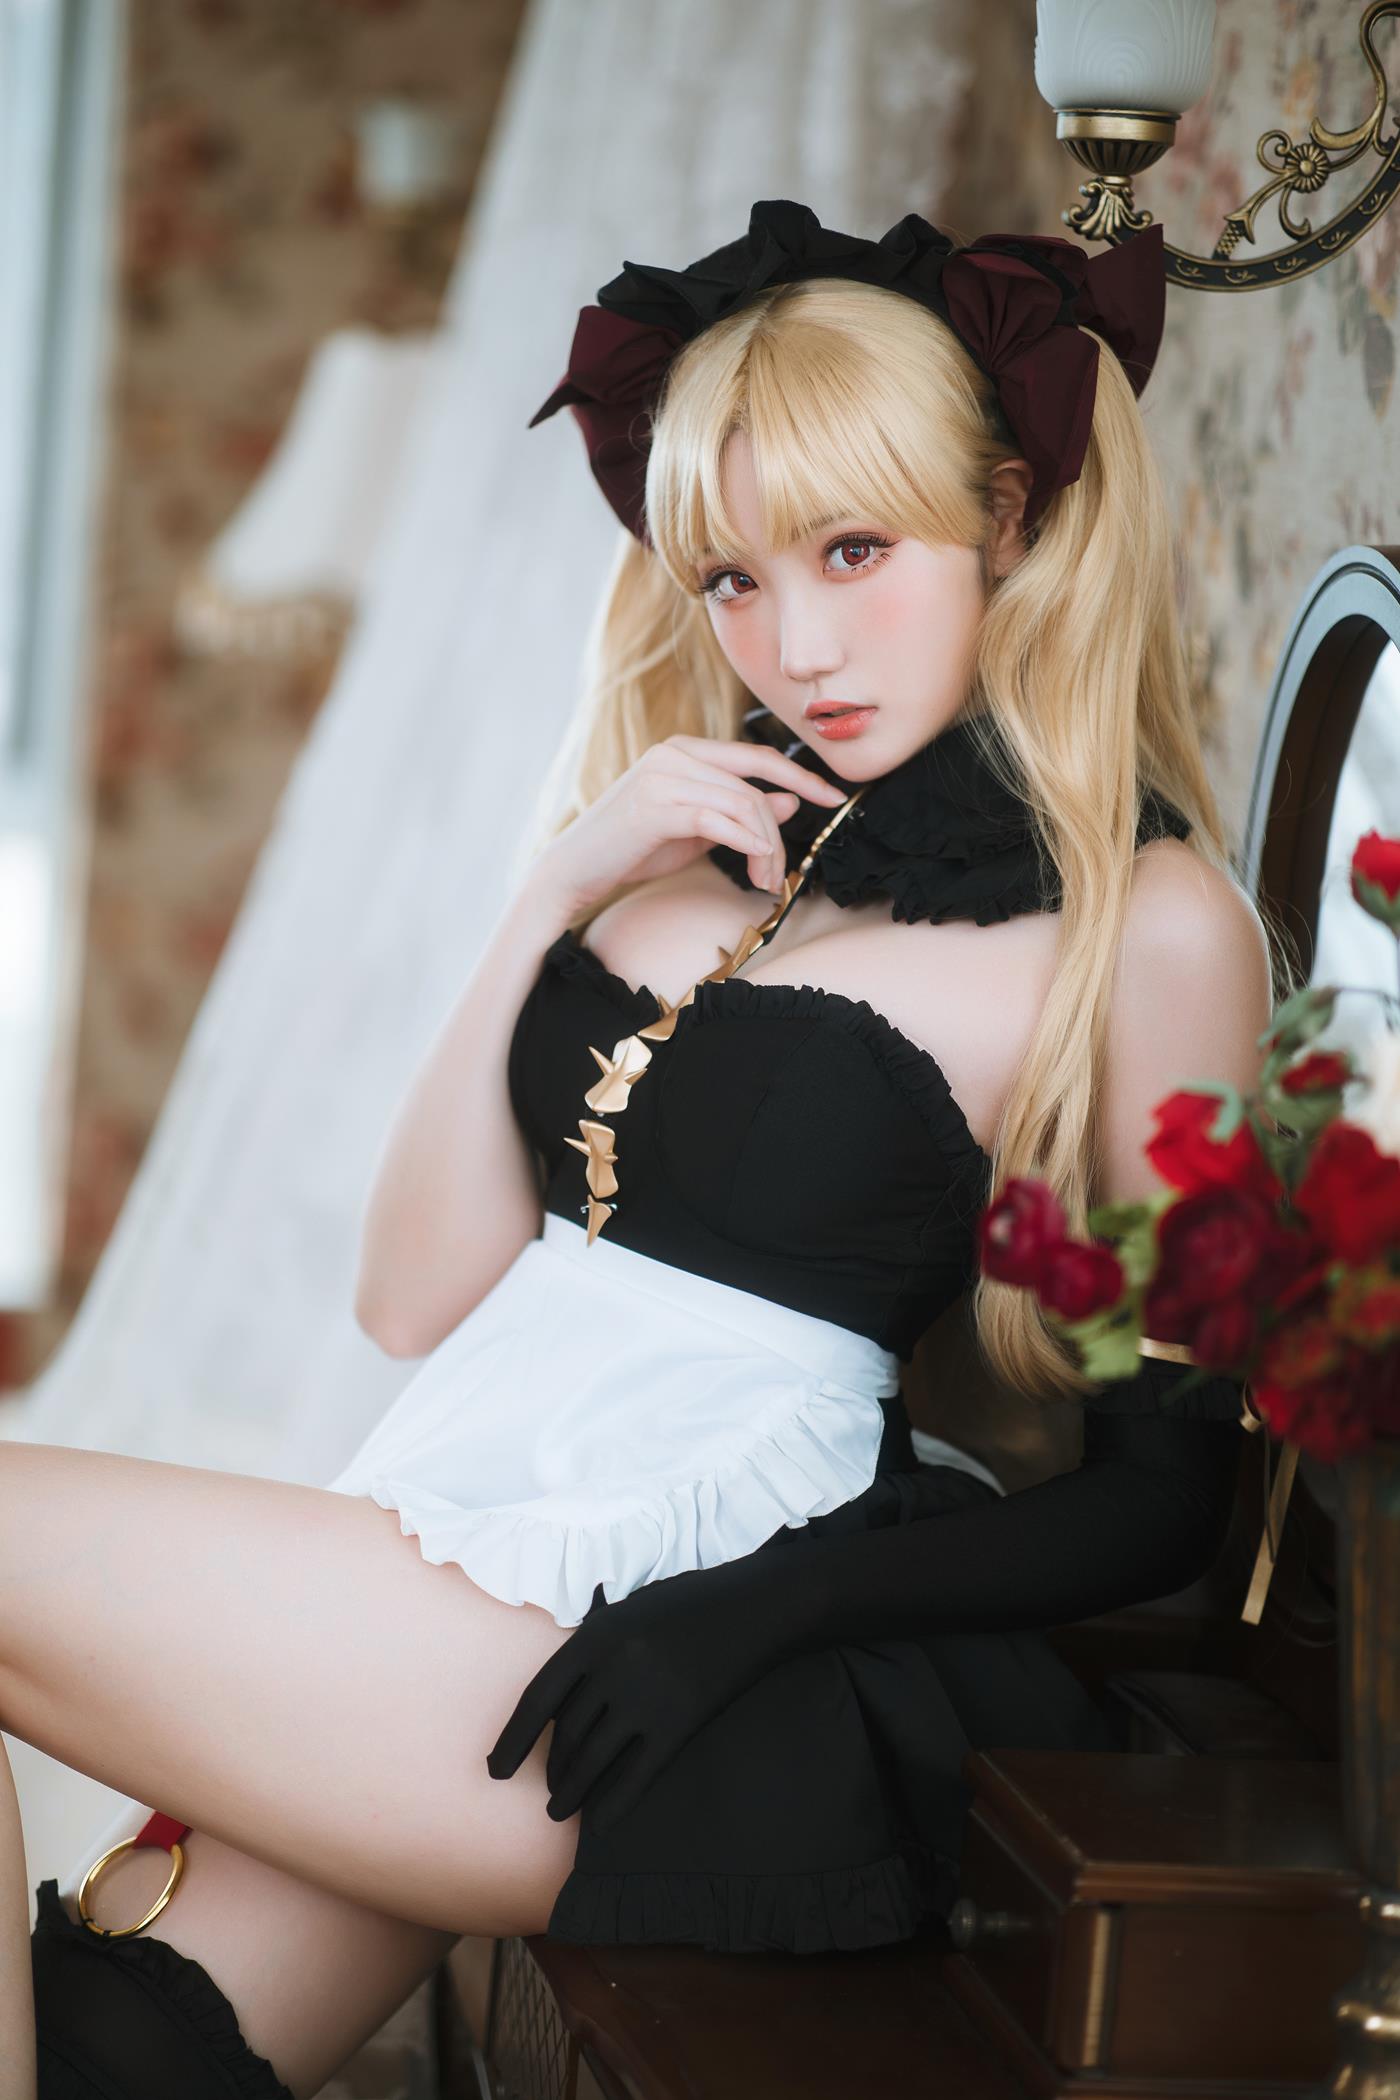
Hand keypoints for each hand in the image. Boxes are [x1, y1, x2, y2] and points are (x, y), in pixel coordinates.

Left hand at [484, 1560, 772, 1831]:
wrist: (751, 1608)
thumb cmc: (685, 1605)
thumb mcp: (627, 1611)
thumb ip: (593, 1648)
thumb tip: (560, 1692)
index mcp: (594, 1636)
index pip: (537, 1698)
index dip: (511, 1739)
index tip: (494, 1769)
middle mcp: (613, 1669)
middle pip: (566, 1733)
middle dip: (551, 1769)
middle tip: (546, 1790)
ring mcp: (646, 1698)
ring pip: (594, 1760)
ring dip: (571, 1792)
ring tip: (559, 1811)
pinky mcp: (679, 1724)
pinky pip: (637, 1776)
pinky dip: (614, 1805)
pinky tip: (599, 1826)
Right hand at [532, 733, 848, 919]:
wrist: (573, 870)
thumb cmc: (633, 850)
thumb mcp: (697, 829)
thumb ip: (740, 812)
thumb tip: (791, 801)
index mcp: (686, 750)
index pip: (758, 757)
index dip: (802, 776)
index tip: (835, 797)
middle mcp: (676, 753)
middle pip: (756, 783)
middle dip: (780, 832)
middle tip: (782, 874)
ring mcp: (664, 775)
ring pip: (744, 804)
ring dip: (766, 847)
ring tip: (765, 880)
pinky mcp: (657, 805)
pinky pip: (721, 821)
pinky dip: (747, 846)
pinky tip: (753, 869)